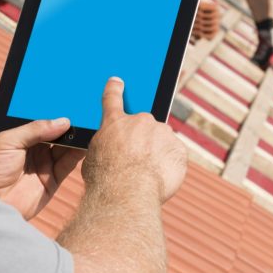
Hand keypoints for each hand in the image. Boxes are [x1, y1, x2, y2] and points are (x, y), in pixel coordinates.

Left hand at [0, 118, 85, 219]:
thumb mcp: (8, 140)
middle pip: (55, 132)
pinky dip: (79, 153)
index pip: (40, 120)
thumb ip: (35, 129)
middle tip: (83, 110)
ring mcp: (43, 164)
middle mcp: (32, 149)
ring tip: (89, 123)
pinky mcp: (52, 180)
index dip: (53, 112)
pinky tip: (87, 141)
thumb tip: (63, 121)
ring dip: (76, 136)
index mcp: (18, 135)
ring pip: (65, 146)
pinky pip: (68, 163)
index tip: (68, 100)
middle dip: (68, 123)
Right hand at [83, 77, 185, 203]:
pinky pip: (175, 156)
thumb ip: (105, 148)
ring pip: (162, 142)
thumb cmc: (105, 179)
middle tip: (136, 163)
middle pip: (144, 127)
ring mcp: (162, 133)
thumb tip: (109, 152)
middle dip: (142, 141)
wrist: (127, 191)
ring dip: (157, 153)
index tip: (118, 81)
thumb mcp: (93, 159)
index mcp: (115, 122)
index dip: (115, 89)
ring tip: (147, 175)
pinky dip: (170, 166)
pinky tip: (159, 179)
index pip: (112, 99)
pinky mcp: (179, 149)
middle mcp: (140, 121)